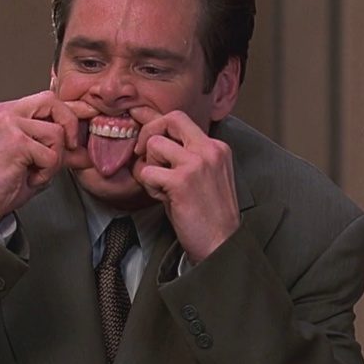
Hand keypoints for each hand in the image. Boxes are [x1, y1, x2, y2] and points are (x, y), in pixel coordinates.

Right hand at [0, 91, 97, 222]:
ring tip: (36, 171)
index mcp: (8, 111)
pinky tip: (29, 177)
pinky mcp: (15, 142)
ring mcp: (9, 125)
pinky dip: (47, 171)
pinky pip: (52, 154)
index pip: (47, 99)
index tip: (89, 115)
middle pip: (54, 103)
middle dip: (69, 126)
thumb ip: (58, 148)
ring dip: (54, 159)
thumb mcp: (36, 159)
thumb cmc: (2, 181)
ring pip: (56, 133)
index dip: (71, 110)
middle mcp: (6, 112)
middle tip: (69, 148)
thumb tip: (85, 149)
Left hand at [131, 109, 239, 263]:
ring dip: (149, 166)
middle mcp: (209, 150)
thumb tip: (151, 140)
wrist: (221, 244)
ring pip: (154, 144)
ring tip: (161, 186)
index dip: (158, 126)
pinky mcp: (182, 181)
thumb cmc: (208, 215)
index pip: (180, 119)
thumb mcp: (201, 176)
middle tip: (142, 154)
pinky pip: (147, 172)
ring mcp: (196, 164)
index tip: (146, 142)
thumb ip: (183, 156)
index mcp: (216, 148)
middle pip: (170, 119)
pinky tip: (163, 198)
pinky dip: (149, 186)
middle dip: (149, 132)